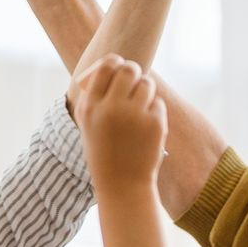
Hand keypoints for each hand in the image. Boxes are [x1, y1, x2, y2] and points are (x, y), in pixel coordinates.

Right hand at [75, 55, 167, 192]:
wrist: (122, 184)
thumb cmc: (104, 152)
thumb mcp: (89, 125)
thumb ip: (96, 97)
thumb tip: (113, 67)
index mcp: (91, 106)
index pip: (107, 66)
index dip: (116, 62)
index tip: (119, 66)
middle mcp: (112, 108)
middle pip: (129, 69)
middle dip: (134, 71)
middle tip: (135, 79)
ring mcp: (134, 115)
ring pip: (146, 84)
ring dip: (146, 90)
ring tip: (141, 105)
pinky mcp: (155, 123)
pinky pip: (158, 103)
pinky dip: (154, 111)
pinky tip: (147, 127)